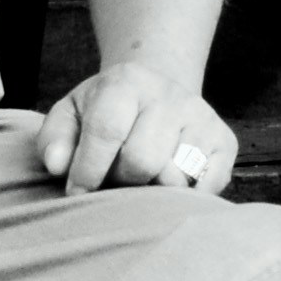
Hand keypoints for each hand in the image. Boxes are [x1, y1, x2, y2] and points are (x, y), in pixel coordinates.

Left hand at [36, 70, 238, 198]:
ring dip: (152, 190)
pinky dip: (185, 197)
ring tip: (141, 179)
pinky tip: (168, 185)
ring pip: (175, 178)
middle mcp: (170, 95)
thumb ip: (55, 139)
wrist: (155, 89)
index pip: (107, 130)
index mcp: (127, 82)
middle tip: (114, 178)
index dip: (88, 169)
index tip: (78, 191)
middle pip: (142, 161)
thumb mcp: (71, 113)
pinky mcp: (225, 142)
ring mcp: (202, 118)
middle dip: (121, 181)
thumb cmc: (105, 111)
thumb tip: (57, 166)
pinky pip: (207, 187)